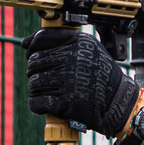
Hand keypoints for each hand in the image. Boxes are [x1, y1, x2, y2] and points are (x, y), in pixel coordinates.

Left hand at [26, 29, 141, 138]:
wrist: (117, 102)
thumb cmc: (100, 74)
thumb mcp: (89, 47)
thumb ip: (61, 39)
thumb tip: (26, 43)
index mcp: (78, 44)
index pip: (41, 40)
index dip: (33, 49)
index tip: (34, 56)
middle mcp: (74, 60)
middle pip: (34, 63)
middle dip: (35, 72)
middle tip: (46, 78)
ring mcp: (69, 82)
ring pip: (34, 83)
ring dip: (36, 89)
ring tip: (47, 91)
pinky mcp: (66, 104)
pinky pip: (37, 102)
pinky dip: (37, 105)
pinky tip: (45, 104)